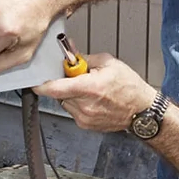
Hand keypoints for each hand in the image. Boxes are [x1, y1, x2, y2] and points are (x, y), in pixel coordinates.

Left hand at [35, 53, 155, 131]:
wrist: (142, 111)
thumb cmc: (130, 87)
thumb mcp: (108, 63)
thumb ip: (84, 58)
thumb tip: (70, 53)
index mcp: (89, 88)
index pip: (55, 88)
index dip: (41, 84)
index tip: (35, 81)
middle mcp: (85, 106)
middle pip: (59, 93)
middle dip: (64, 83)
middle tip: (77, 77)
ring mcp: (85, 118)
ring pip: (65, 102)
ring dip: (71, 94)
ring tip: (89, 89)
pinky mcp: (86, 125)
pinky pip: (73, 111)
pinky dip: (78, 104)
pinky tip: (93, 100)